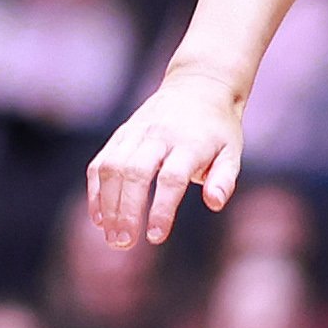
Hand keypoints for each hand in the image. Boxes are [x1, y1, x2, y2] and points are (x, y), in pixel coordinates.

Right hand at [85, 68, 245, 249]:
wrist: (197, 85)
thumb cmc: (218, 129)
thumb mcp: (232, 152)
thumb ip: (224, 179)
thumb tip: (215, 202)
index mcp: (190, 142)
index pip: (172, 178)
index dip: (162, 208)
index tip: (155, 237)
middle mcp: (159, 135)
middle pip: (136, 172)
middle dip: (126, 210)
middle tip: (123, 242)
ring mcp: (136, 132)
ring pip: (113, 167)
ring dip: (107, 203)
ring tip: (110, 235)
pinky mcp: (122, 134)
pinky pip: (101, 161)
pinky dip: (96, 189)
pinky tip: (98, 216)